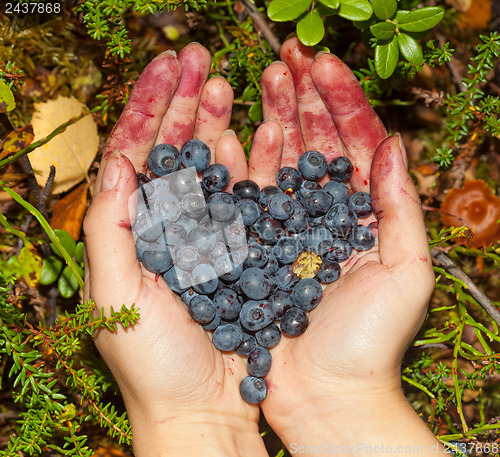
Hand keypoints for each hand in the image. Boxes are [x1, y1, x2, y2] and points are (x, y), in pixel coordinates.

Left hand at [83, 44, 267, 456]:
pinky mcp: (239, 251)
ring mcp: (205, 234)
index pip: (137, 151)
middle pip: (174, 148)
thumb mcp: (117, 296)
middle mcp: (167, 224)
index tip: (168, 64)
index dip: (149, 104)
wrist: (199, 408)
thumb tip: (117, 164)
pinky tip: (253, 136)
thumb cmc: (152, 362)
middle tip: (202, 60)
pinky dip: (248, 164)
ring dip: (217, 122)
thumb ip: (110, 229)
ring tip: (228, 84)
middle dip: (185, 101)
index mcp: (131, 228)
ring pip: (210, 165)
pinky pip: (243, 198)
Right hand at [249, 37, 443, 453]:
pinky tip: (237, 133)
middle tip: (288, 60)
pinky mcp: (256, 248)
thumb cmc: (369, 344)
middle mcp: (324, 216)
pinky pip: (249, 198)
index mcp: (363, 215)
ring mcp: (287, 229)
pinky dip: (245, 165)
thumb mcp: (406, 276)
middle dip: (303, 100)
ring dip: (273, 119)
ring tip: (263, 80)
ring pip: (280, 163)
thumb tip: (395, 145)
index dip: (342, 102)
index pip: (355, 145)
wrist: (323, 395)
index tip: (323, 66)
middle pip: (315, 145)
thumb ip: (401, 209)